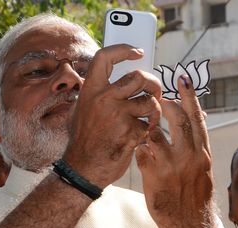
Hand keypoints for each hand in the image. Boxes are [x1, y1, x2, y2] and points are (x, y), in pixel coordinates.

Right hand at [63, 44, 161, 188]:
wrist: (83, 168)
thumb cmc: (85, 139)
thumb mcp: (84, 109)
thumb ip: (100, 93)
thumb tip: (123, 80)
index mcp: (91, 90)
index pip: (105, 57)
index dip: (123, 50)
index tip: (138, 52)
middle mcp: (104, 98)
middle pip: (139, 77)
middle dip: (153, 83)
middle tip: (154, 92)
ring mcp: (118, 115)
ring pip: (150, 102)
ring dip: (154, 110)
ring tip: (149, 118)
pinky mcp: (130, 132)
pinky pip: (150, 124)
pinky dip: (149, 130)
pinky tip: (140, 137)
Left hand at [135, 75, 218, 227]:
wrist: (188, 221)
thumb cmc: (192, 190)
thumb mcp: (201, 165)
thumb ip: (195, 141)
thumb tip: (198, 116)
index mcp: (202, 150)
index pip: (197, 118)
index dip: (189, 97)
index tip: (181, 78)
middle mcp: (190, 155)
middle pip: (179, 121)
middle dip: (167, 105)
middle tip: (158, 96)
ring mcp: (172, 165)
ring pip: (156, 134)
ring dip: (148, 126)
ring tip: (144, 124)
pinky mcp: (154, 175)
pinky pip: (141, 152)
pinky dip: (138, 147)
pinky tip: (138, 150)